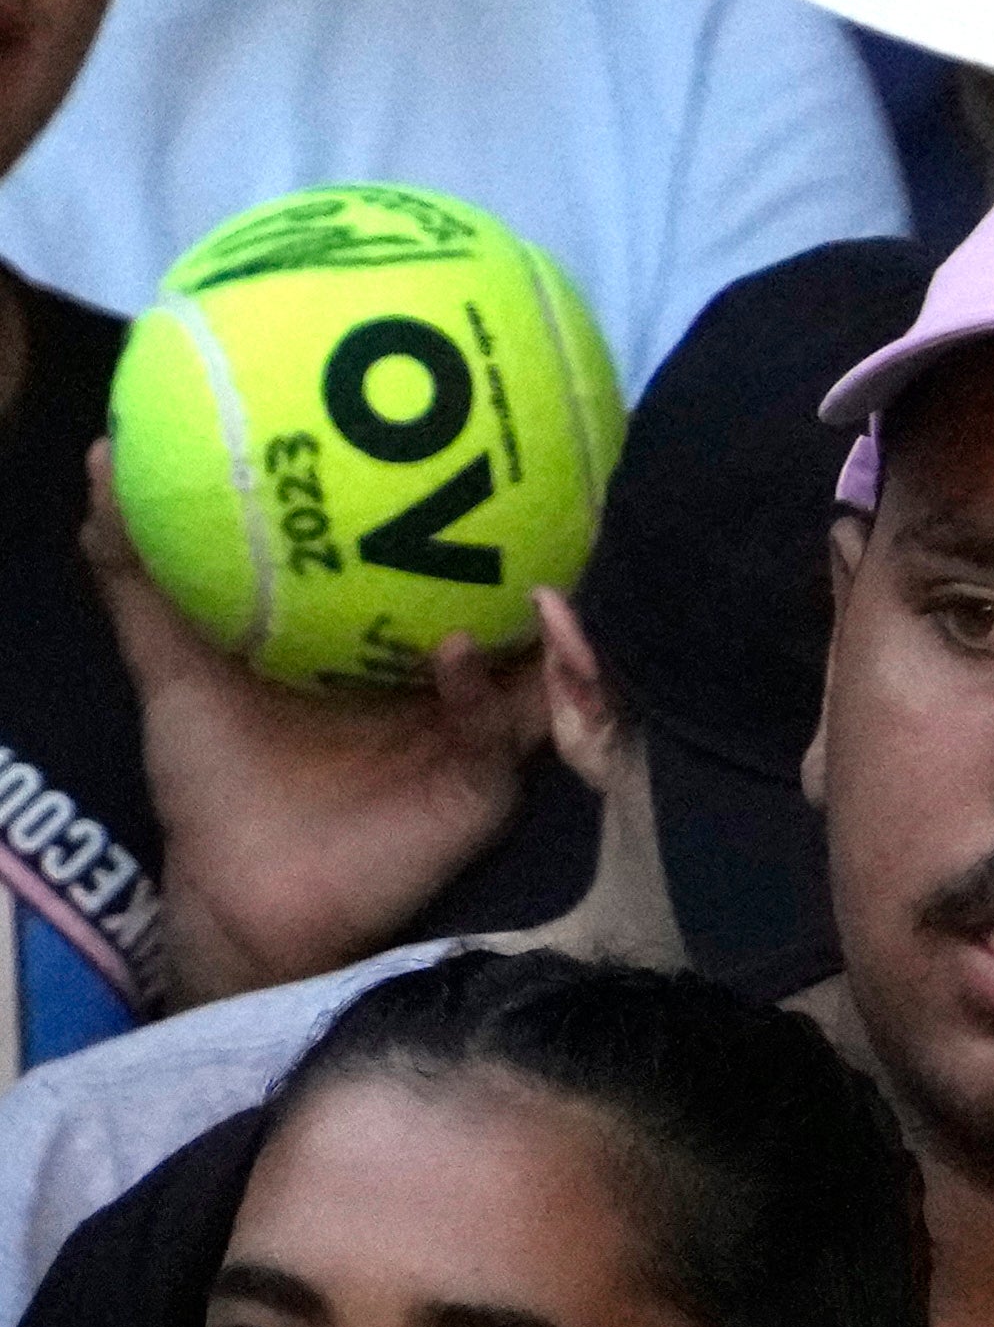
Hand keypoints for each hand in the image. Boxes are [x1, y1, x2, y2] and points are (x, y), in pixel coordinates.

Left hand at [85, 440, 545, 1001]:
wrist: (238, 891)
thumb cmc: (214, 779)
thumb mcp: (168, 658)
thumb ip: (137, 568)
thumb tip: (107, 453)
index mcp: (387, 640)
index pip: (447, 563)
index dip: (472, 508)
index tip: (475, 435)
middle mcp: (445, 678)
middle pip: (516, 606)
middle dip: (548, 551)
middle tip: (552, 485)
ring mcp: (474, 731)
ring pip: (540, 668)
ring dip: (554, 625)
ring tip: (547, 573)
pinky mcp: (484, 788)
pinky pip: (505, 734)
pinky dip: (486, 691)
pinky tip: (458, 655)